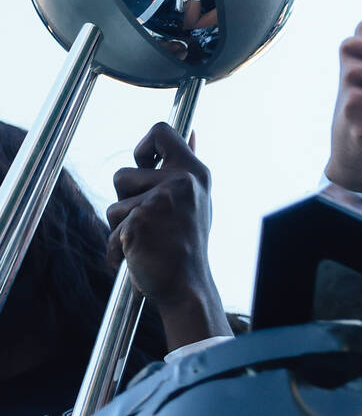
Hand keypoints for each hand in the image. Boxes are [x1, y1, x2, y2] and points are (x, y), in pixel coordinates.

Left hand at [107, 123, 230, 349]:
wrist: (188, 285)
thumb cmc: (189, 243)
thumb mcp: (196, 198)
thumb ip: (185, 165)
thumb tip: (189, 131)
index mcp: (194, 172)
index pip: (161, 132)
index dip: (144, 147)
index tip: (146, 166)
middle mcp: (180, 182)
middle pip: (122, 173)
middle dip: (125, 201)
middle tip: (151, 222)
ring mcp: (159, 201)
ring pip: (113, 205)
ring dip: (121, 227)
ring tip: (146, 241)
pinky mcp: (139, 222)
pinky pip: (112, 232)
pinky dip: (118, 250)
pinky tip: (139, 258)